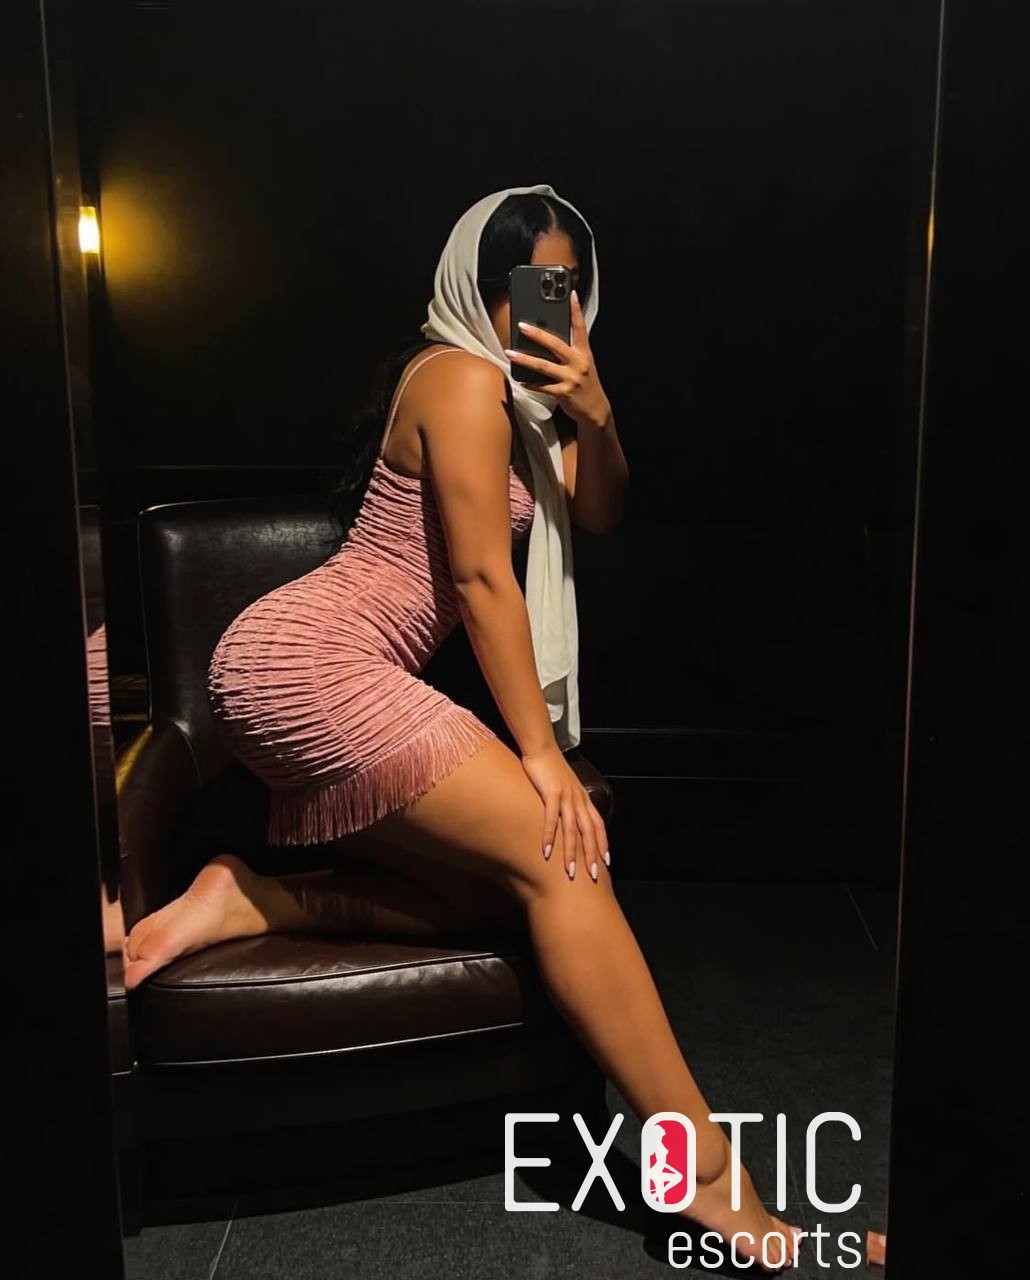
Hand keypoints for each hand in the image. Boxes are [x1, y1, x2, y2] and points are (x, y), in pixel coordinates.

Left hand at [505, 289, 611, 429]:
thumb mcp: (584, 364)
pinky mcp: (563, 393)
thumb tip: (547, 341)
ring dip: (524, 359)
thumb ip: (570, 352)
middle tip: (521, 325)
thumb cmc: (586, 384)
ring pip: (543, 366)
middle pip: (555, 344)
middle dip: (537, 334)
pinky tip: (521, 380)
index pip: (580, 327)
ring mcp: (571, 378)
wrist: (595, 410)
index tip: (571, 294)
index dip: (576, 310)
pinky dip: (531, 383)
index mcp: (584, 353)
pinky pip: (543, 386)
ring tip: (510, 353)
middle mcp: (579, 363)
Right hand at [520, 743, 609, 881]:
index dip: (603, 844)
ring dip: (571, 852)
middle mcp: (578, 799)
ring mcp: (566, 796)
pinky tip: (547, 851)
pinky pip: (551, 819)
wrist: (541, 747)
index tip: (605, 862)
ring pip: (572, 829)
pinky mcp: (551, 793)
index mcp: (583, 798)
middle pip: (589, 832)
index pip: (598, 825)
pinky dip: (550, 836)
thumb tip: (569, 817)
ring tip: (570, 871)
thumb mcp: (566, 785)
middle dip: (591, 855)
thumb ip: (569, 801)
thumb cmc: (551, 767)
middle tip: (592, 875)